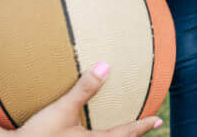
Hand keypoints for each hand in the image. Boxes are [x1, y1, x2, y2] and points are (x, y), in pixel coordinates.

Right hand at [18, 63, 162, 135]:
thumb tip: (106, 66)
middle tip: (148, 125)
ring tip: (125, 130)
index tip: (158, 120)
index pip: (125, 133)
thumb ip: (84, 88)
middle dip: (133, 135)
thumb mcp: (62, 109)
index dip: (142, 126)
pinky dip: (101, 136)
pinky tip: (91, 131)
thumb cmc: (39, 133)